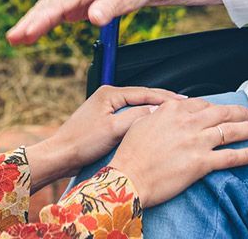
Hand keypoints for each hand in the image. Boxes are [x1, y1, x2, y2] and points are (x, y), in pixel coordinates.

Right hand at [6, 0, 154, 45]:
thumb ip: (111, 7)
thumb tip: (93, 19)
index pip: (61, 4)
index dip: (44, 18)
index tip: (29, 31)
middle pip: (47, 5)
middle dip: (29, 22)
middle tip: (12, 38)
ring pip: (46, 9)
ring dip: (29, 23)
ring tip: (13, 39)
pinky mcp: (73, 3)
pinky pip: (53, 13)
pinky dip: (39, 24)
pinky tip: (28, 36)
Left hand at [26, 85, 184, 189]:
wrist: (61, 156)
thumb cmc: (82, 143)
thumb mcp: (113, 129)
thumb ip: (136, 117)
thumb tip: (157, 110)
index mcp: (109, 93)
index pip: (144, 92)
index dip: (165, 97)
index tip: (184, 101)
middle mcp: (108, 96)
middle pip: (142, 96)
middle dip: (163, 101)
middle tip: (185, 106)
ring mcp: (106, 108)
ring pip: (137, 106)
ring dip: (155, 110)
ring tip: (174, 114)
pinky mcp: (105, 120)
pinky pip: (130, 115)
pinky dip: (144, 118)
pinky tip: (155, 124)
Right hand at [109, 98, 247, 207]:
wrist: (128, 177)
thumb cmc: (131, 153)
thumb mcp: (141, 122)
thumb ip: (159, 113)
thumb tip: (165, 108)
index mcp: (173, 110)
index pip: (203, 104)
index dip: (217, 107)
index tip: (224, 109)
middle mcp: (188, 122)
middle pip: (222, 113)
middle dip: (241, 112)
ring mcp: (196, 142)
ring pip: (231, 131)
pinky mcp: (201, 163)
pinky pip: (230, 157)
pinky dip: (247, 154)